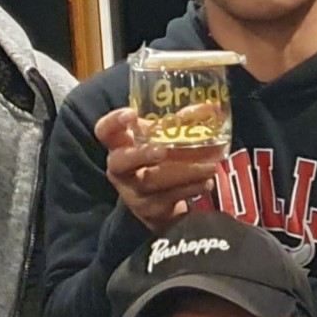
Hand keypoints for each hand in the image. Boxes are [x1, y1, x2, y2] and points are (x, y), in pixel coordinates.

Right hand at [97, 107, 219, 233]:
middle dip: (142, 154)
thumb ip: (182, 123)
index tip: (131, 114)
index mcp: (120, 145)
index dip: (113, 122)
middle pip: (121, 161)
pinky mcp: (151, 209)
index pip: (104, 131)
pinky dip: (192, 188)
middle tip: (163, 150)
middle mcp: (121, 169)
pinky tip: (207, 182)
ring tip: (210, 167)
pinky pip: (171, 197)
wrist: (160, 203)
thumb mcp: (164, 139)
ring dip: (185, 172)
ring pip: (153, 181)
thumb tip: (212, 107)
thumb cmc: (160, 161)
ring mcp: (133, 192)